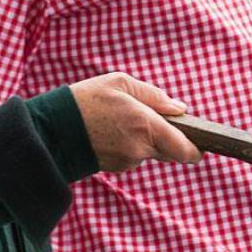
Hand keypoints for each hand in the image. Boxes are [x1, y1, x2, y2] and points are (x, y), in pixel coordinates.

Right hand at [69, 73, 201, 171]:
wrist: (50, 130)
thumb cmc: (86, 100)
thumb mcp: (120, 83)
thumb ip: (154, 96)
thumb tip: (180, 109)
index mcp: (145, 126)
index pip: (184, 149)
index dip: (195, 150)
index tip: (201, 145)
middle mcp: (139, 149)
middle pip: (169, 151)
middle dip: (168, 138)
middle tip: (150, 118)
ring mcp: (126, 161)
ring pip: (149, 152)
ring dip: (144, 139)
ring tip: (121, 120)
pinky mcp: (115, 168)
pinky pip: (132, 156)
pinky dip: (129, 145)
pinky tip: (112, 131)